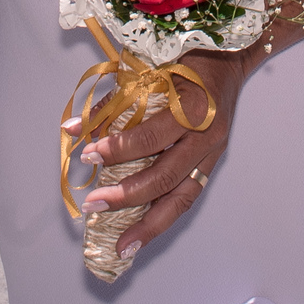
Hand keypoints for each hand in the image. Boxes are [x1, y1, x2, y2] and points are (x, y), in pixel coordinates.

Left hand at [78, 47, 257, 257]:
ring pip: (181, 198)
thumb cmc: (184, 57)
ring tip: (122, 246)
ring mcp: (212, 154)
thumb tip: (74, 130)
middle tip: (93, 204)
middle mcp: (206, 136)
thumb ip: (115, 101)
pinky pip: (188, 196)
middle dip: (127, 195)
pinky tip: (143, 233)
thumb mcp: (150, 69)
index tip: (88, 153)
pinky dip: (164, 216)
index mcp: (192, 108)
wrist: (229, 58)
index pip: (151, 136)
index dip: (118, 147)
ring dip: (149, 224)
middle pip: (165, 176)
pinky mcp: (212, 164)